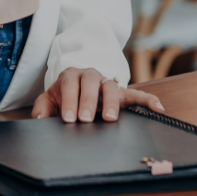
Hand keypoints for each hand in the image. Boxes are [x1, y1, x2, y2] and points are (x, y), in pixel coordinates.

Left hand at [31, 67, 163, 123]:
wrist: (76, 92)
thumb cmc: (62, 99)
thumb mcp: (49, 102)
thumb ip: (42, 109)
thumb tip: (39, 120)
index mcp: (71, 76)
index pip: (70, 83)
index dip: (69, 100)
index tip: (69, 119)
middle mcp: (89, 75)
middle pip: (91, 82)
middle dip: (88, 100)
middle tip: (85, 119)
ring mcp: (106, 83)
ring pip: (111, 86)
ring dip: (111, 101)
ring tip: (110, 118)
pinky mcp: (122, 93)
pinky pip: (136, 94)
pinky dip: (147, 100)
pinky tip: (157, 108)